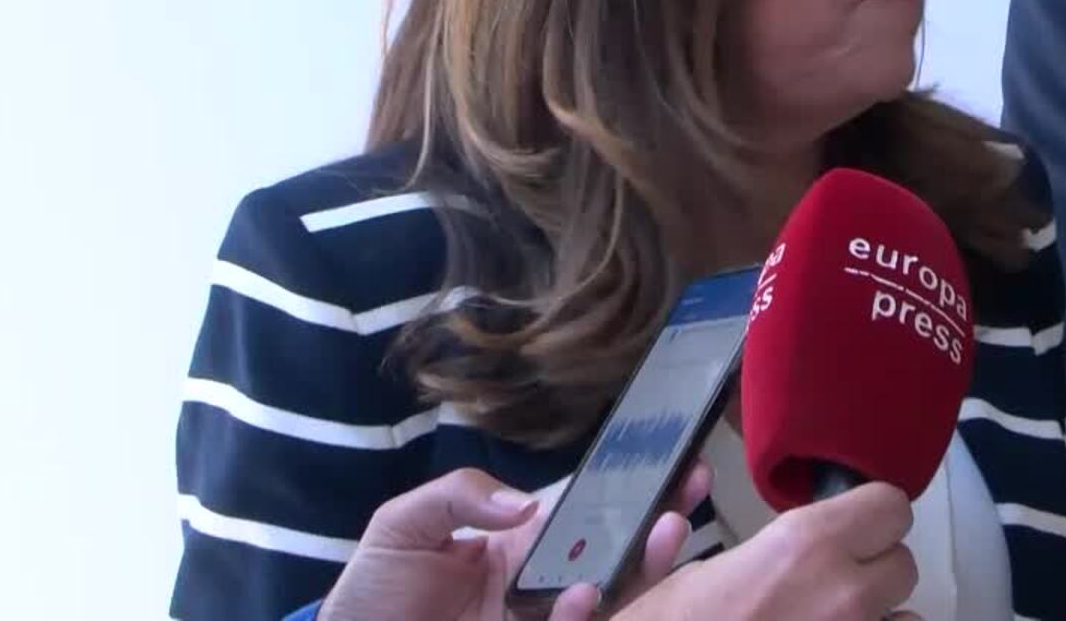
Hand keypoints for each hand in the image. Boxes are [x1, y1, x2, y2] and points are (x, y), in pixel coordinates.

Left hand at [319, 461, 711, 620]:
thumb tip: (528, 504)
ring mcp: (538, 620)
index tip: (670, 459)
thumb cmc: (373, 590)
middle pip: (615, 551)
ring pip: (609, 596)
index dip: (629, 487)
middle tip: (692, 491)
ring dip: (643, 565)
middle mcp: (541, 584)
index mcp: (521, 541)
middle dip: (660, 522)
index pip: (586, 509)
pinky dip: (582, 614)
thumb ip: (459, 496)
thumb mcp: (403, 525)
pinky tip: (585, 594)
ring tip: (667, 532)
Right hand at [611, 481, 921, 620]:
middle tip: (831, 584)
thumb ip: (720, 540)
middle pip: (903, 566)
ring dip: (878, 619)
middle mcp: (846, 591)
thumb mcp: (681, 582)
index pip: (891, 506)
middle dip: (872, 572)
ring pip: (907, 619)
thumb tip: (693, 493)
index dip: (869, 517)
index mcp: (805, 545)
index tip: (847, 530)